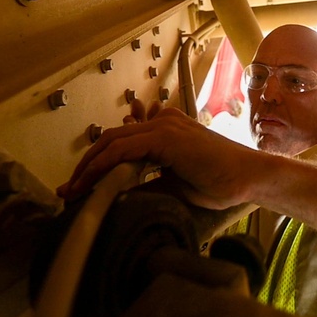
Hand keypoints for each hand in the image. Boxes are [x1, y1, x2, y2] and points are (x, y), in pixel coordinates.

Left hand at [56, 103, 261, 208]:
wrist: (248, 178)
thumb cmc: (219, 183)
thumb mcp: (173, 185)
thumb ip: (147, 182)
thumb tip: (116, 194)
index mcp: (164, 130)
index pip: (120, 142)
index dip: (95, 163)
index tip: (78, 187)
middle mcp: (161, 122)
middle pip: (110, 139)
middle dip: (85, 165)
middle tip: (67, 191)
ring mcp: (164, 127)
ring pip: (112, 142)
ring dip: (88, 167)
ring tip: (73, 191)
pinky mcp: (166, 138)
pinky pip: (124, 150)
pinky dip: (104, 166)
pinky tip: (91, 183)